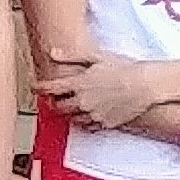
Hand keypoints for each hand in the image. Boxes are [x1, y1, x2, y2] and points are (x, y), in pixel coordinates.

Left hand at [35, 47, 159, 130]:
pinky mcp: (104, 124)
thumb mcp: (96, 56)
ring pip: (71, 119)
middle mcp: (82, 102)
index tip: (34, 87)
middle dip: (53, 102)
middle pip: (58, 107)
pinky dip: (83, 121)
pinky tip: (87, 114)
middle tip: (54, 98)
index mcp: (78, 83)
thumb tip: (52, 52)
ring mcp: (93, 115)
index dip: (39, 88)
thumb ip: (72, 56)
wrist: (145, 85)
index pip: (50, 88)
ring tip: (72, 105)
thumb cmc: (123, 67)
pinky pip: (87, 127)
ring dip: (68, 112)